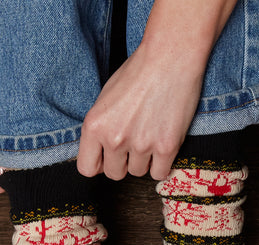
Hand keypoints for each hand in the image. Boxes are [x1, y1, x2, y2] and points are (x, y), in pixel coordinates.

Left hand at [77, 42, 202, 180]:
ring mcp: (140, 144)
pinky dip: (162, 165)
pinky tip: (163, 147)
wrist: (171, 57)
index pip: (87, 168)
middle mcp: (114, 138)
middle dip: (123, 162)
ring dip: (144, 160)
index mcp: (94, 125)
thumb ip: (100, 128)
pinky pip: (159, 173)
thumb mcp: (105, 99)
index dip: (99, 164)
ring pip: (138, 172)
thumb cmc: (138, 72)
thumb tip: (100, 155)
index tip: (108, 158)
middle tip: (134, 143)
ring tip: (151, 135)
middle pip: (115, 174)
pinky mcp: (166, 147)